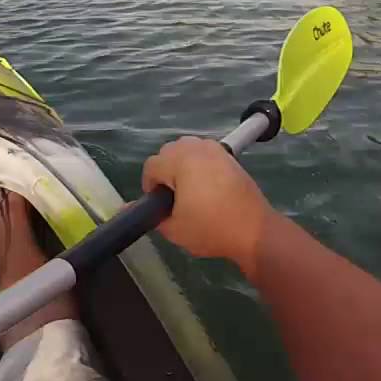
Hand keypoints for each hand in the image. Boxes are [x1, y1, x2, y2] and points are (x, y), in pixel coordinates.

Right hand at [141, 137, 275, 276]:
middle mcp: (196, 148)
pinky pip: (205, 153)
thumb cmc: (211, 229)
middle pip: (168, 152)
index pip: (151, 166)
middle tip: (174, 197)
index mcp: (179, 161)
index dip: (151, 187)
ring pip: (187, 148)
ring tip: (190, 190)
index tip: (160, 205)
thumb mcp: (173, 228)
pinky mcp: (230, 157)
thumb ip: (149, 215)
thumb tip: (126, 209)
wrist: (254, 232)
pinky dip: (200, 164)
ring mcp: (216, 150)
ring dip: (182, 164)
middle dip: (166, 171)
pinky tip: (207, 186)